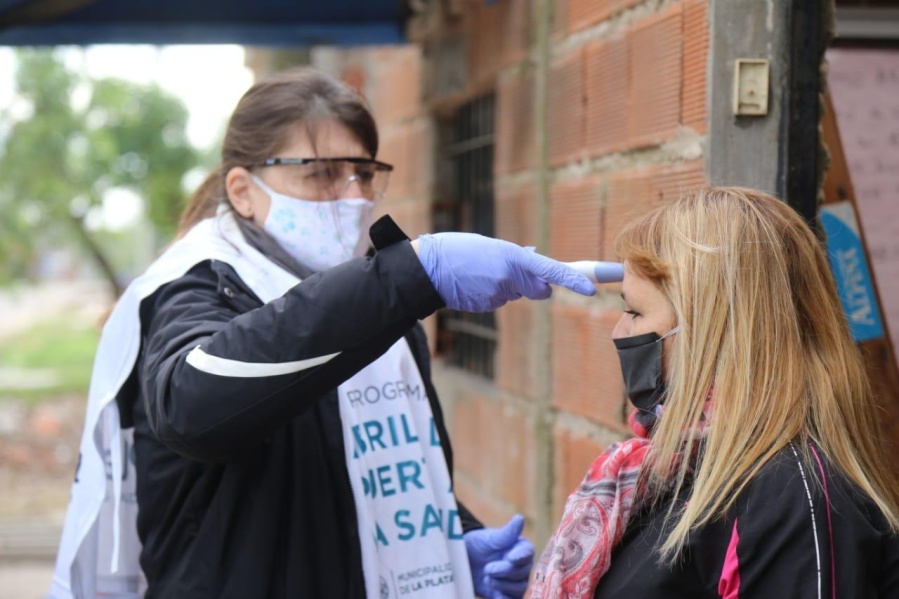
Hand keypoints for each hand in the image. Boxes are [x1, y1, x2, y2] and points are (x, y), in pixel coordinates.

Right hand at [416, 233, 594, 311]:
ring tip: (479, 271)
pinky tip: (472, 283)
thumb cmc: (459, 249)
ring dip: (504, 285)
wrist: (428, 267)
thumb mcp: (492, 246)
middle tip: (507, 269)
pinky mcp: (486, 306)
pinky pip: (498, 300)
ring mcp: (497, 295)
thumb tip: (536, 259)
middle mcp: (510, 279)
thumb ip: (517, 257)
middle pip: (537, 289)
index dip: (574, 280)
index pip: (552, 271)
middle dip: (532, 284)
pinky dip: (489, 293)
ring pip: (514, 294)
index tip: (593, 288)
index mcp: (514, 258)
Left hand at [464, 514, 534, 598]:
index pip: (527, 553)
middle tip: (488, 569)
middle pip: (522, 573)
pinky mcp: (507, 595)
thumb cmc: (480, 545)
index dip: (520, 556)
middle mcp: (523, 566)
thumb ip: (507, 532)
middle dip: (505, 571)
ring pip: (518, 589)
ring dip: (502, 585)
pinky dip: (503, 598)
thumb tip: (520, 518)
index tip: (510, 557)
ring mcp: (516, 582)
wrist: (466, 560)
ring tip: (487, 578)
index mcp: (521, 548)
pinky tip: (494, 593)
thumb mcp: (490, 538)